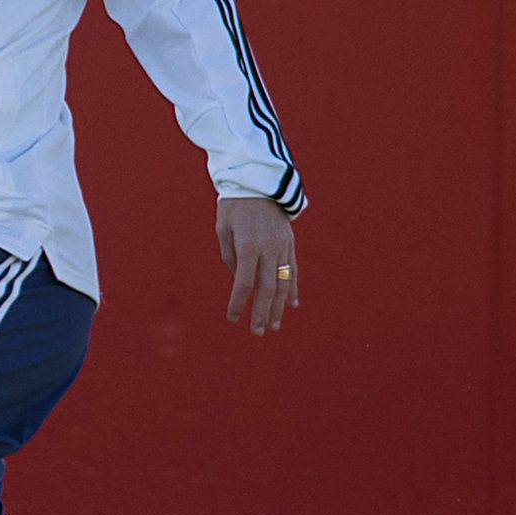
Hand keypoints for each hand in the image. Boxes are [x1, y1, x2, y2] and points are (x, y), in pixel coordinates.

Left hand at [218, 196, 299, 335]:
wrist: (259, 182)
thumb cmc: (234, 206)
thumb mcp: (223, 229)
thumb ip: (230, 256)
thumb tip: (239, 279)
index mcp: (248, 246)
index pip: (243, 283)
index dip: (238, 303)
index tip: (232, 319)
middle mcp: (269, 249)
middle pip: (266, 289)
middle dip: (262, 313)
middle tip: (258, 332)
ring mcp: (282, 247)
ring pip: (282, 283)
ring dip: (279, 307)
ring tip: (275, 325)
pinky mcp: (290, 244)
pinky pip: (293, 270)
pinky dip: (292, 288)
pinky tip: (292, 305)